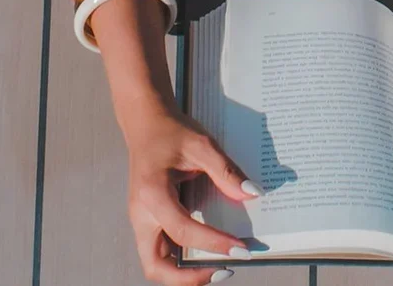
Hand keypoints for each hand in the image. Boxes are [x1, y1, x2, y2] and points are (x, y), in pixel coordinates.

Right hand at [126, 107, 259, 283]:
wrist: (145, 122)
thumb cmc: (170, 131)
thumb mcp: (201, 144)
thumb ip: (226, 171)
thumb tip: (252, 194)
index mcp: (152, 194)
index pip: (183, 231)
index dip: (213, 243)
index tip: (240, 249)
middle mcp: (141, 214)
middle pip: (155, 266)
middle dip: (187, 277)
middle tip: (222, 270)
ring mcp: (141, 220)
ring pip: (155, 264)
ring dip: (181, 274)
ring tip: (215, 266)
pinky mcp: (146, 221)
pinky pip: (159, 251)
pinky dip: (179, 260)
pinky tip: (202, 251)